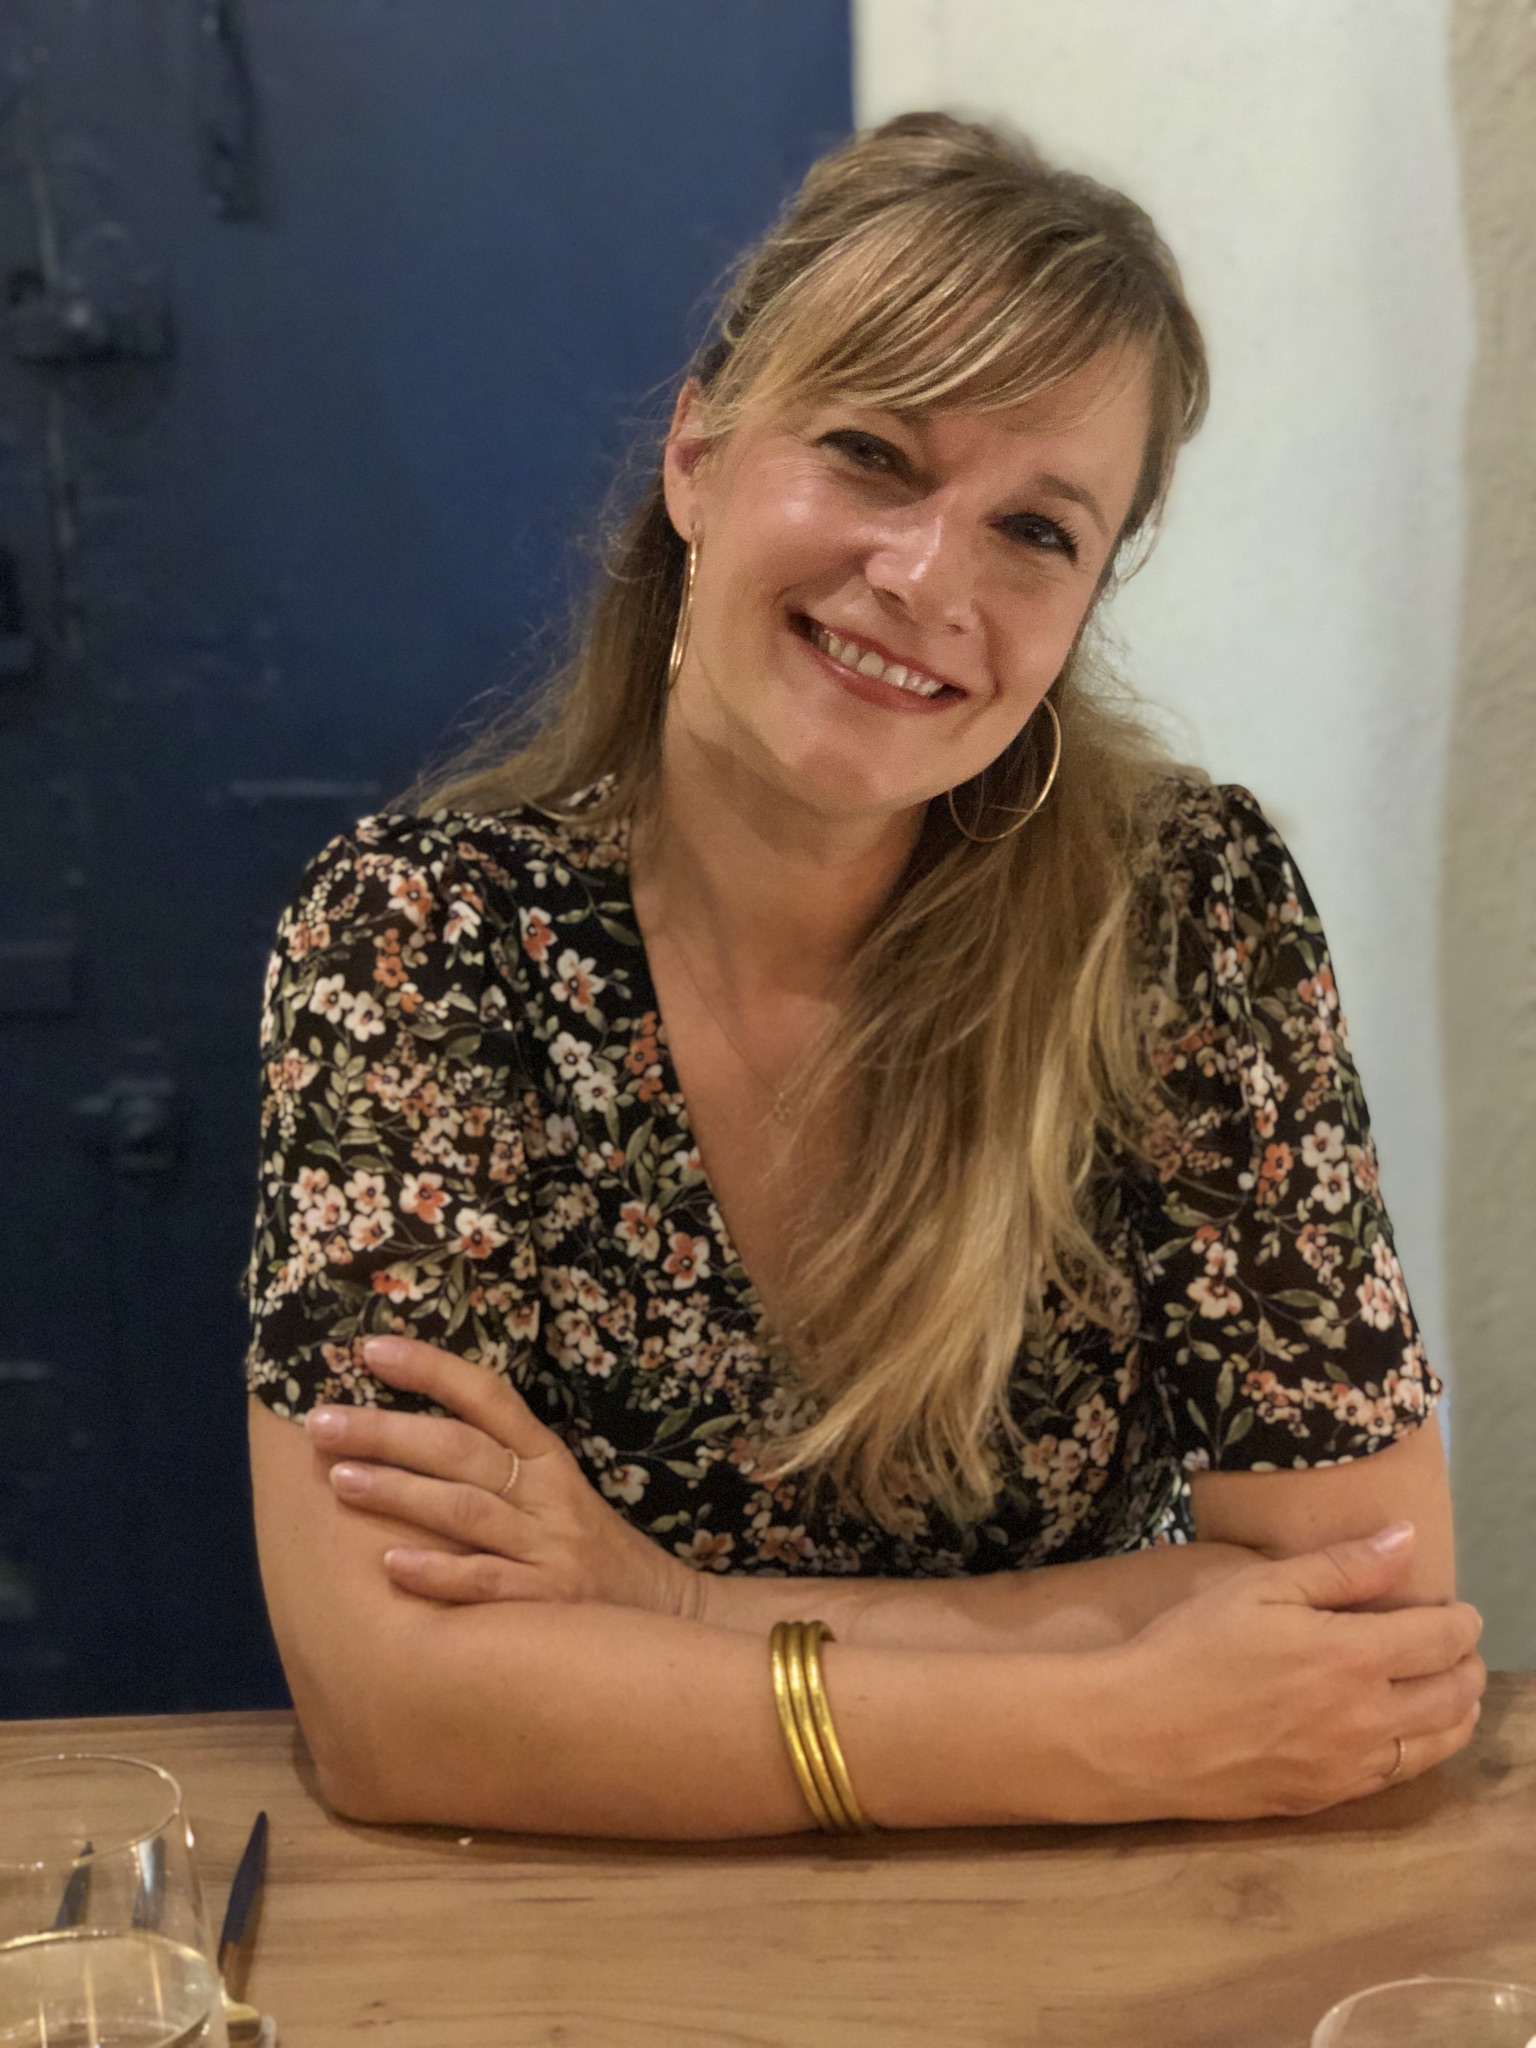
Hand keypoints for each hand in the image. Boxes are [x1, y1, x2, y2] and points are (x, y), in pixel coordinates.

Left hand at [304, 1336, 702, 1619]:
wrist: (669, 1620)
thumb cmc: (594, 1553)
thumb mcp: (559, 1493)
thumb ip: (500, 1464)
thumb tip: (406, 1436)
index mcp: (550, 1459)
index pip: (488, 1397)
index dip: (431, 1368)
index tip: (370, 1347)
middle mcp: (548, 1496)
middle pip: (461, 1449)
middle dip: (387, 1430)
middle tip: (321, 1420)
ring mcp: (547, 1549)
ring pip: (464, 1510)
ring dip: (399, 1491)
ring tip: (339, 1477)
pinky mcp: (547, 1605)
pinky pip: (486, 1584)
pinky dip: (438, 1574)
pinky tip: (390, 1567)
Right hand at [1101, 1522, 1484, 1819]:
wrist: (1137, 1735)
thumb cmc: (1191, 1647)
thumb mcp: (1257, 1587)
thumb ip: (1340, 1566)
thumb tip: (1405, 1538)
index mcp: (1353, 1658)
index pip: (1443, 1639)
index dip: (1460, 1621)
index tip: (1456, 1609)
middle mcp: (1367, 1719)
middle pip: (1455, 1695)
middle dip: (1467, 1665)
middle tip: (1456, 1646)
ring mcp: (1350, 1767)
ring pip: (1438, 1745)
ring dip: (1457, 1713)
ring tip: (1446, 1690)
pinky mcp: (1326, 1799)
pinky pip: (1397, 1777)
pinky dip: (1419, 1749)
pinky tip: (1400, 1731)